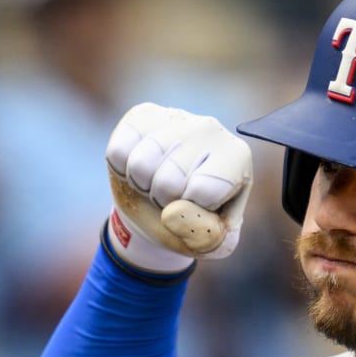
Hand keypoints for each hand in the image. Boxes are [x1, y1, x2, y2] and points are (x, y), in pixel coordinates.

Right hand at [105, 103, 252, 270]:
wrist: (163, 208)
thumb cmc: (193, 224)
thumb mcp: (211, 241)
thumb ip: (205, 235)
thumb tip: (172, 212)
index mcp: (237, 158)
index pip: (204, 191)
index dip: (190, 213)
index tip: (197, 209)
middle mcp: (210, 129)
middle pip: (168, 180)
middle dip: (163, 202)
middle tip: (171, 198)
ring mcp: (176, 117)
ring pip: (140, 164)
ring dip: (141, 186)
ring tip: (155, 183)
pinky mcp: (143, 115)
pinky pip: (118, 151)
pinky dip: (121, 170)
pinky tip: (140, 167)